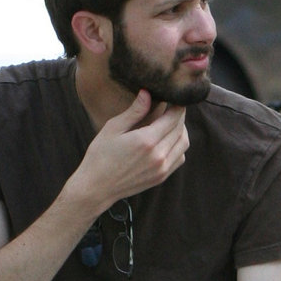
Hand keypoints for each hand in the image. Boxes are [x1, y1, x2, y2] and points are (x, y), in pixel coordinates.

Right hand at [73, 91, 189, 211]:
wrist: (97, 187)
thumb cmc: (100, 155)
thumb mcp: (113, 128)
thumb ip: (134, 111)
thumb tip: (147, 93)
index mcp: (146, 141)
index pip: (174, 118)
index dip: (178, 106)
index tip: (175, 97)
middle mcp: (158, 156)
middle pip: (180, 130)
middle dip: (179, 116)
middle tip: (172, 107)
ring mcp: (162, 169)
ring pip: (183, 144)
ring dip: (181, 130)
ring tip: (171, 122)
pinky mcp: (161, 177)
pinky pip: (180, 158)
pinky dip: (179, 146)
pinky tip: (168, 140)